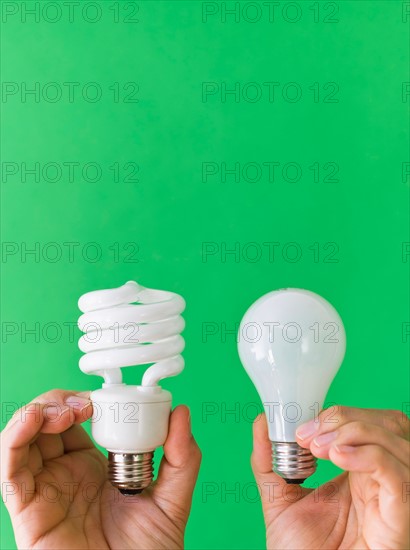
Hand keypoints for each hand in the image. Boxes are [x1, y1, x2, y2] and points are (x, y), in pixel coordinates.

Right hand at [1, 390, 200, 549]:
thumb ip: (181, 457)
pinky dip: (15, 438)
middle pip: (48, 423)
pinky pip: (10, 471)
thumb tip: (182, 412)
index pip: (78, 420)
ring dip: (38, 412)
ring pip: (24, 439)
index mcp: (94, 466)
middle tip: (85, 402)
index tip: (105, 395)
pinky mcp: (28, 510)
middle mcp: (65, 474)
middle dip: (60, 400)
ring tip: (64, 410)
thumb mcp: (173, 499)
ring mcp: (45, 490)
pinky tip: (34, 421)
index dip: (85, 400)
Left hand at [252, 407, 408, 549]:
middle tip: (308, 434)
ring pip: (395, 440)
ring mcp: (391, 495)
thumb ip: (269, 460)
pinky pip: (397, 473)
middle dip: (346, 417)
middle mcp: (379, 480)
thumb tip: (263, 421)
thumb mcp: (279, 497)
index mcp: (357, 472)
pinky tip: (338, 457)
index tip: (302, 426)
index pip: (367, 423)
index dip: (338, 414)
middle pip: (386, 425)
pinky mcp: (399, 515)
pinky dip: (368, 455)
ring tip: (318, 448)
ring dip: (354, 430)